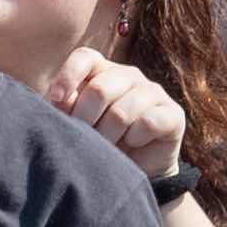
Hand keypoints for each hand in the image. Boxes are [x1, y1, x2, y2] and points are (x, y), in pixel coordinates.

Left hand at [44, 45, 189, 179]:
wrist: (137, 169)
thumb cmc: (101, 142)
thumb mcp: (79, 125)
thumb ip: (66, 109)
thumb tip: (54, 101)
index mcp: (102, 71)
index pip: (84, 57)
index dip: (67, 76)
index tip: (55, 102)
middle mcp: (128, 75)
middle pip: (100, 89)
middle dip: (85, 121)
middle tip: (83, 140)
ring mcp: (153, 92)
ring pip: (122, 111)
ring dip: (108, 137)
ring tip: (107, 148)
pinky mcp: (172, 113)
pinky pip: (147, 123)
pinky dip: (134, 140)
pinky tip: (132, 144)